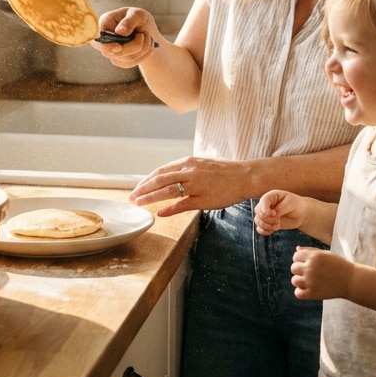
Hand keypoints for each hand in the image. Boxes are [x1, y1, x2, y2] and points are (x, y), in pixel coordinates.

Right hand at [92, 7, 160, 66]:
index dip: (107, 46)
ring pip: (127, 58)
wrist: (144, 29)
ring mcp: (109, 51)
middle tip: (145, 34)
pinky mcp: (118, 60)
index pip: (98, 38)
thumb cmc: (138, 18)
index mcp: (104, 23)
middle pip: (115, 52)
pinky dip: (144, 54)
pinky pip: (131, 63)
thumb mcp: (137, 14)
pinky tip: (147, 45)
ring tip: (148, 36)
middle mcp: (103, 39)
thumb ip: (129, 21)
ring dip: (143, 48)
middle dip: (135, 45)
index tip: (119, 47)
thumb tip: (120, 31)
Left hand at [129, 155, 250, 216]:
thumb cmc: (223, 171)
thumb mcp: (201, 165)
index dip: (146, 180)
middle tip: (131, 197)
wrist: (244, 176)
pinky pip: (183, 204)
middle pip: (160, 180)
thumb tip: (168, 178)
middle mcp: (189, 171)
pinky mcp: (203, 198)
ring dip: (151, 198)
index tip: (137, 188)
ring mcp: (196, 185)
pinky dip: (169, 209)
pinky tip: (160, 213)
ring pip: (168, 191)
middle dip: (143, 189)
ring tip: (139, 203)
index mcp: (187, 162)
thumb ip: (184, 171)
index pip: (160, 171)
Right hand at [254, 190, 307, 235]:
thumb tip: (273, 214)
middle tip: (278, 221)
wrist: (300, 213)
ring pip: (257, 220)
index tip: (274, 214)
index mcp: (271, 196)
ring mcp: (266, 214)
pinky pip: (259, 228)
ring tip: (277, 227)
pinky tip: (271, 232)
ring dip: (266, 225)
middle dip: (267, 218)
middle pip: (258, 211)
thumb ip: (281, 208)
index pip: (263, 201)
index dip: (265, 209)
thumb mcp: (291, 204)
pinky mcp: (268, 223)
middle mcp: (266, 205)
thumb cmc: (296, 205)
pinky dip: (263, 231)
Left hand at [290, 246, 352, 300]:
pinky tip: (308, 290)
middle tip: (311, 273)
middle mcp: (310, 268)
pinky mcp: (313, 293)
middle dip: (300, 270)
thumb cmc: (338, 265)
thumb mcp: (325, 254)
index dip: (301, 260)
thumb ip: (310, 250)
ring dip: (300, 281)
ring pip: (294, 281)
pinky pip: (298, 293)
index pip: (296, 256)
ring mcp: (311, 281)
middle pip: (293, 268)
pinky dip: (300, 292)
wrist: (351, 280)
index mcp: (314, 256)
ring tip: (309, 281)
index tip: (308, 264)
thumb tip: (296, 249)